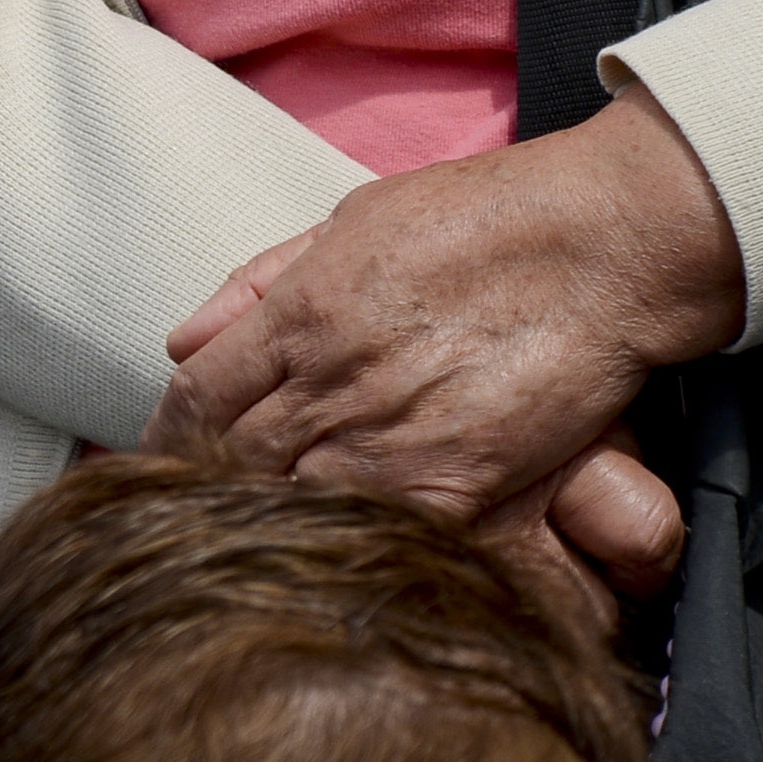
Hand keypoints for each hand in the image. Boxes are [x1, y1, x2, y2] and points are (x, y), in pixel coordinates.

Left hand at [157, 225, 688, 626]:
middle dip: (209, 482)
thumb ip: (261, 281)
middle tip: (200, 504)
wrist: (598, 245)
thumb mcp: (351, 221)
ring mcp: (391, 438)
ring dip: (274, 514)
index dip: (168, 432)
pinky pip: (380, 531)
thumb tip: (182, 337)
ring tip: (261, 530)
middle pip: (234, 457)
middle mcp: (330, 381)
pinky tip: (342, 544)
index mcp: (298, 313)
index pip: (197, 393)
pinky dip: (353, 541)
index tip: (163, 453)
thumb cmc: (480, 217)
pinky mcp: (458, 482)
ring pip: (294, 502)